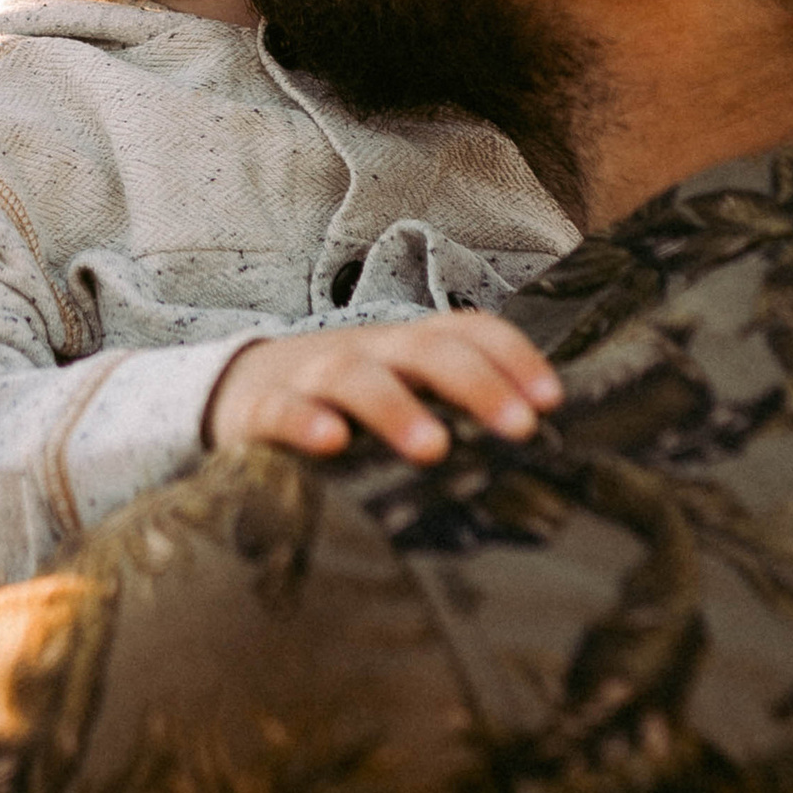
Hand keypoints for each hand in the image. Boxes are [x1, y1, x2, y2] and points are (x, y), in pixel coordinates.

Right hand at [204, 310, 560, 462]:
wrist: (241, 389)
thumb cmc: (347, 403)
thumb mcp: (404, 393)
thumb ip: (457, 412)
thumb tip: (539, 461)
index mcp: (410, 347)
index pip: (470, 331)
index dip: (513, 357)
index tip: (551, 400)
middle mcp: (370, 351)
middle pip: (427, 350)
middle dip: (478, 384)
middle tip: (520, 427)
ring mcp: (314, 376)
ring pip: (357, 378)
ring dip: (398, 408)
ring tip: (433, 448)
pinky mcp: (262, 409)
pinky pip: (283, 410)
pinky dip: (305, 422)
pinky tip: (331, 442)